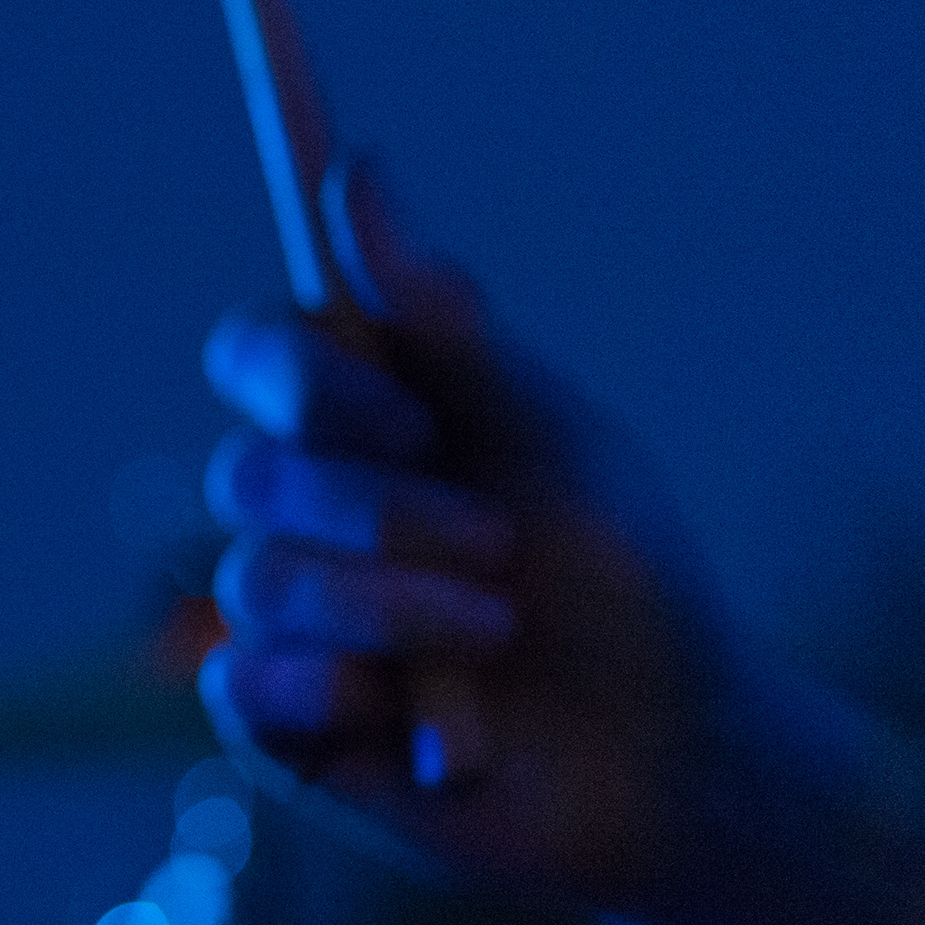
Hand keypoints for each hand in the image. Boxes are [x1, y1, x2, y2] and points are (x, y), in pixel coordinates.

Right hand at [196, 155, 764, 920]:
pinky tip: (419, 718)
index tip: (400, 407)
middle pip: (248, 469)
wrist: (678, 757)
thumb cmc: (624, 582)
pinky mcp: (280, 723)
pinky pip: (246, 679)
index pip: (257, 356)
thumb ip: (440, 315)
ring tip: (499, 634)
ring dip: (390, 604)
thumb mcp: (546, 431)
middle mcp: (309, 516)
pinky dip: (340, 686)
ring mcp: (286, 621)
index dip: (302, 375)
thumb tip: (358, 167)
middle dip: (379, 509)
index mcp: (362, 430)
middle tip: (497, 543)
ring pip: (256, 579)